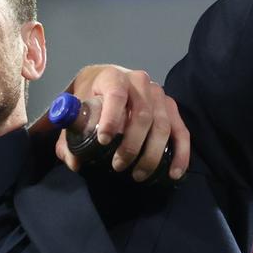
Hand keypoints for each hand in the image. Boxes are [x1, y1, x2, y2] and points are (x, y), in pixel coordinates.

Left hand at [63, 65, 190, 182]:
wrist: (108, 79)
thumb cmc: (92, 95)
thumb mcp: (77, 109)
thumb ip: (70, 135)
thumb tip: (75, 163)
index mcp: (114, 77)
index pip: (116, 95)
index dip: (112, 118)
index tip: (102, 141)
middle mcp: (140, 83)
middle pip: (142, 116)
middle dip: (131, 146)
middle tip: (118, 166)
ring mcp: (159, 95)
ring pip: (162, 126)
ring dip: (152, 154)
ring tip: (137, 175)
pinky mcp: (172, 108)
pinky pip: (182, 132)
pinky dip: (180, 154)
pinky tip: (173, 173)